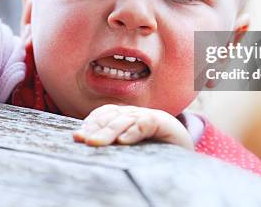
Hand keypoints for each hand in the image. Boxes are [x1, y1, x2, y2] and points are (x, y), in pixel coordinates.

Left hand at [73, 104, 193, 149]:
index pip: (103, 115)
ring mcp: (147, 116)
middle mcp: (133, 113)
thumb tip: (86, 142)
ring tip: (95, 143)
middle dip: (95, 129)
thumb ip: (112, 140)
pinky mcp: (162, 122)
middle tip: (83, 141)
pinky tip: (124, 140)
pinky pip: (145, 124)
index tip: (77, 137)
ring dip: (109, 132)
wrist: (182, 144)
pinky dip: (134, 131)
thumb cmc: (153, 146)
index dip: (90, 124)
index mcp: (123, 116)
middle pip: (110, 118)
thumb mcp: (130, 143)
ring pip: (124, 120)